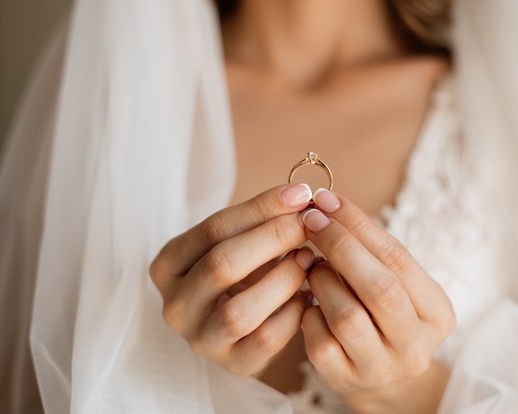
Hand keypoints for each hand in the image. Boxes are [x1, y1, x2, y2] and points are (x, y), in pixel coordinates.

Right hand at [150, 184, 314, 374]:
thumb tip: (300, 195)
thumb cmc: (241, 272)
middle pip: (222, 265)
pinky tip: (308, 294)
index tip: (299, 194)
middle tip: (308, 224)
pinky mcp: (232, 363)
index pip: (212, 229)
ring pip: (241, 311)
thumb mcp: (239, 241)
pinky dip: (293, 312)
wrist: (243, 324)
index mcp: (168, 265)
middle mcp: (175, 305)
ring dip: (284, 279)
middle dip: (273, 238)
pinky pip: (266, 339)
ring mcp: (201, 339)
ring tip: (309, 258)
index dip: (260, 208)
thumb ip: (261, 219)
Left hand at [299, 189, 455, 413]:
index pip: (399, 258)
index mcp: (438, 312)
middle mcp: (417, 345)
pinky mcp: (347, 381)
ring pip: (348, 317)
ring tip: (313, 266)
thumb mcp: (395, 284)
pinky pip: (320, 342)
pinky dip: (309, 314)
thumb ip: (373, 252)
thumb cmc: (384, 315)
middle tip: (311, 221)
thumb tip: (328, 205)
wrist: (383, 378)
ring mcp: (383, 368)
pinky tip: (310, 302)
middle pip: (380, 288)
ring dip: (322, 281)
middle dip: (340, 246)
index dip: (359, 224)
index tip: (328, 200)